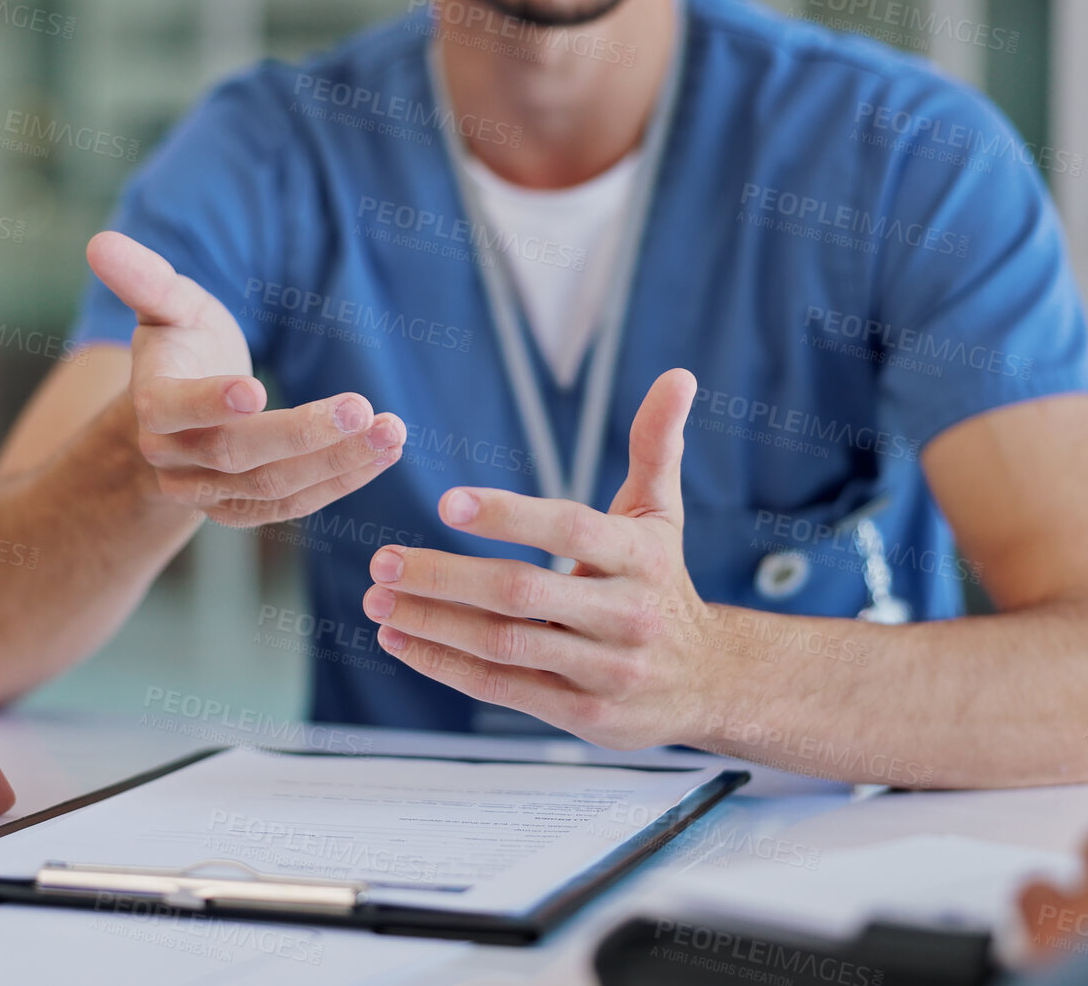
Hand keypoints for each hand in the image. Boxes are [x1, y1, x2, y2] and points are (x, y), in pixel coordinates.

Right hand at [87, 232, 404, 527]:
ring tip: (392, 431)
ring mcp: (208, 492)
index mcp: (151, 403)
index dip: (209, 402)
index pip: (172, 408)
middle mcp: (174, 458)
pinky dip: (341, 481)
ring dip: (338, 461)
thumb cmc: (182, 345)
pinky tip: (382, 454)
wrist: (183, 411)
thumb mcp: (167, 306)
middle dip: (302, 433)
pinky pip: (294, 504)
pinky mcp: (243, 509)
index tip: (255, 389)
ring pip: (274, 485)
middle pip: (236, 453)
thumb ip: (143, 279)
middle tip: (361, 407)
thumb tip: (98, 241)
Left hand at [360, 368, 719, 748]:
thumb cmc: (663, 585)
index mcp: (639, 556)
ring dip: (432, 623)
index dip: (509, 515)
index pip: (570, 528)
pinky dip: (445, 665)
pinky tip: (402, 642)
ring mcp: (604, 668)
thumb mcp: (661, 515)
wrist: (708, 681)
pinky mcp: (582, 713)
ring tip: (379, 601)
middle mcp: (625, 612)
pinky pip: (502, 687)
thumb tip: (678, 375)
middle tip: (384, 560)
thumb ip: (655, 444)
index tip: (447, 502)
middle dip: (444, 576)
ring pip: (504, 645)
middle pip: (522, 592)